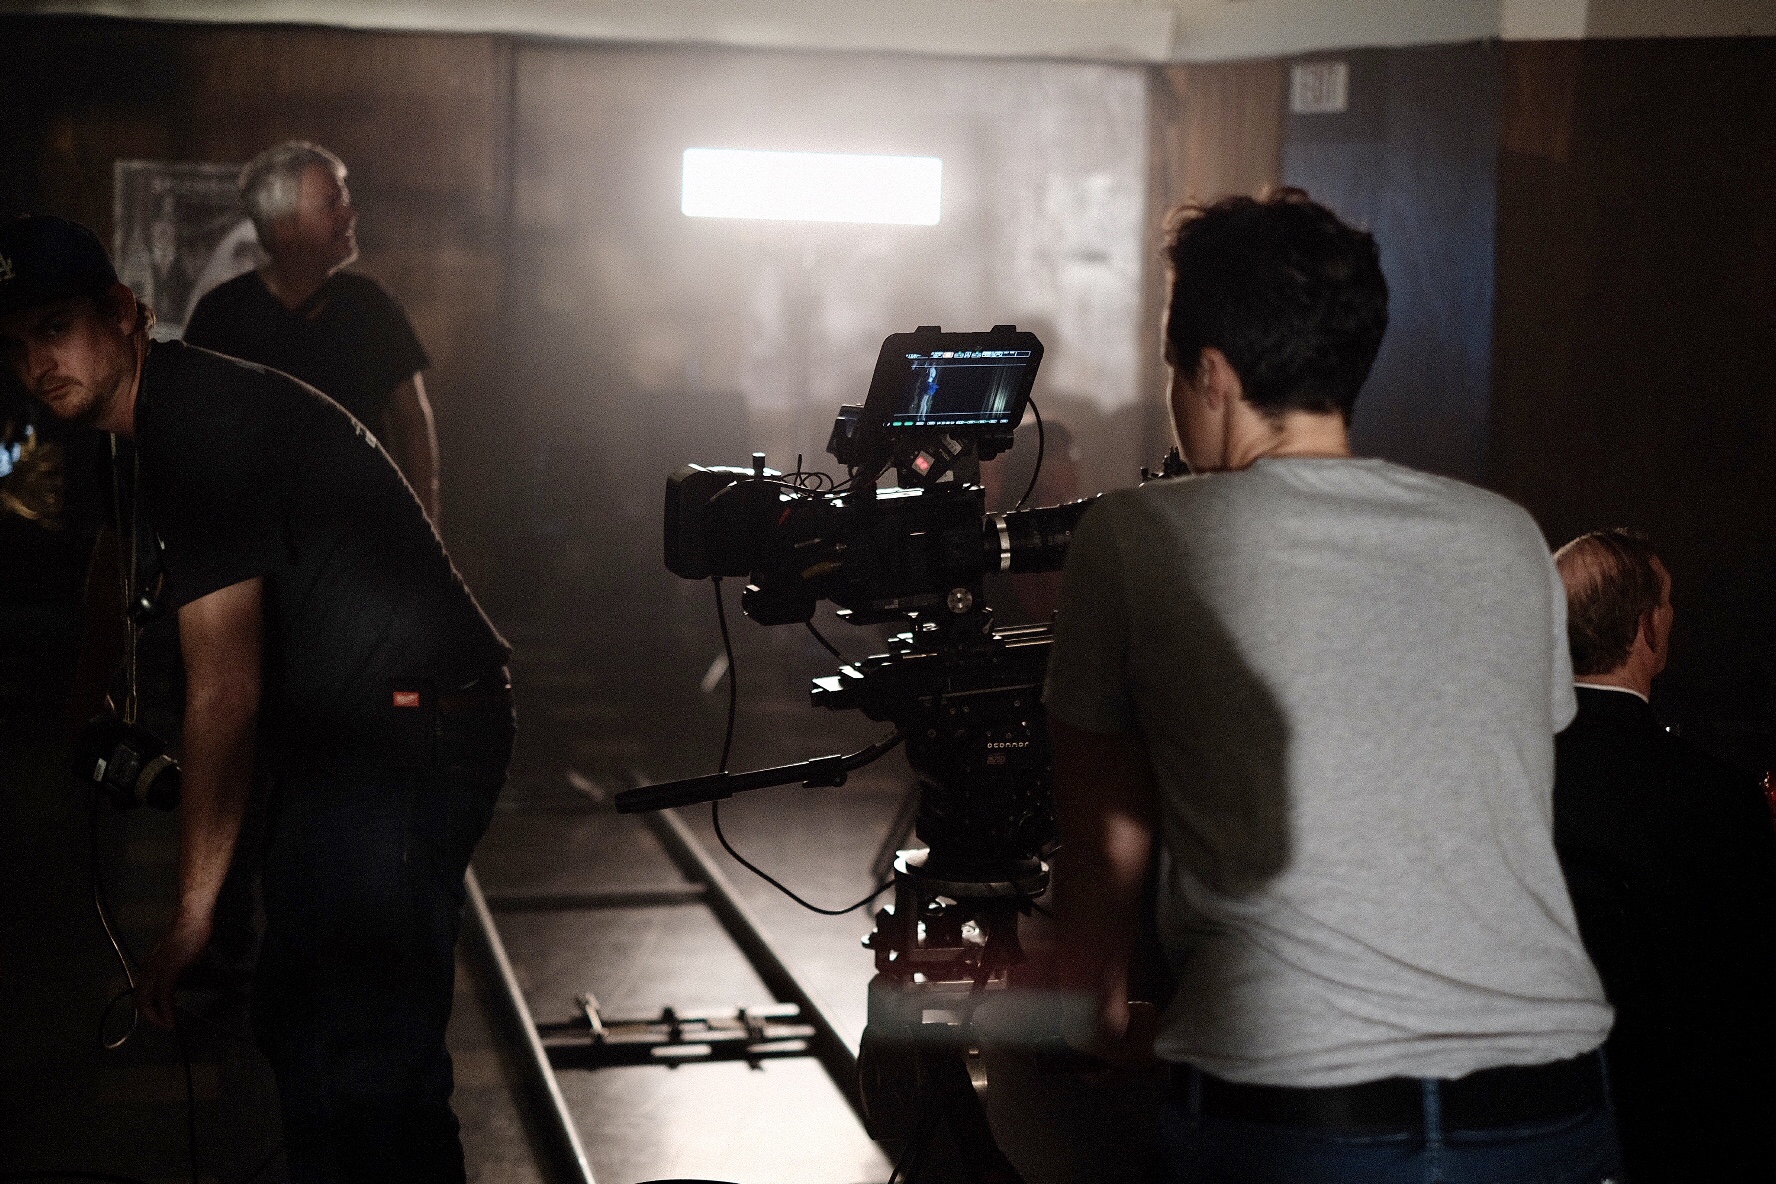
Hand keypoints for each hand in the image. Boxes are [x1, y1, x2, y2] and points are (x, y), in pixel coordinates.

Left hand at [138, 906, 213, 1028]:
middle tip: (165, 1025)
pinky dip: (166, 1011)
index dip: (149, 1008)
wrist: (192, 919)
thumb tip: (182, 985)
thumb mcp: (182, 957)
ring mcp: (156, 970)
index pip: (141, 992)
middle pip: (139, 1000)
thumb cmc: (191, 934)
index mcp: (150, 966)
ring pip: (146, 1001)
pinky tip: (172, 1019)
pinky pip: (163, 997)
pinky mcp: (167, 971)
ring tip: (168, 1025)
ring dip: (156, 1017)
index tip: (163, 1016)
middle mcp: (148, 969)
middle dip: (150, 1017)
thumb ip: (177, 972)